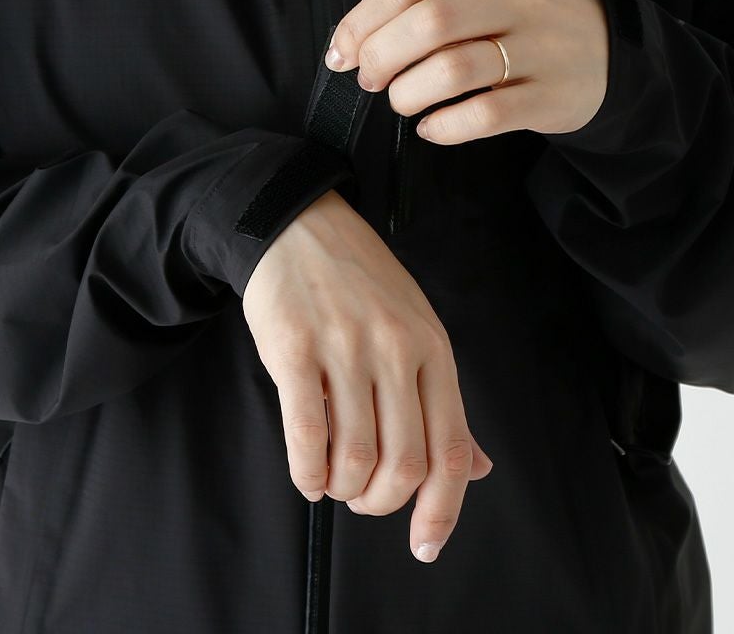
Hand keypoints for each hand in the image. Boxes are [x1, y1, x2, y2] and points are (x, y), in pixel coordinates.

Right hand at [242, 189, 492, 562]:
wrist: (299, 226)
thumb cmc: (360, 283)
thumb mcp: (418, 330)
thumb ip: (444, 402)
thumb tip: (477, 468)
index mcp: (434, 349)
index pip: (451, 448)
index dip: (443, 509)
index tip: (426, 545)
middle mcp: (396, 350)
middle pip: (403, 463)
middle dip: (382, 503)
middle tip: (363, 499)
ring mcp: (345, 348)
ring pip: (355, 456)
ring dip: (342, 489)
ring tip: (333, 481)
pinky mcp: (295, 349)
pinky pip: (306, 434)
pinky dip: (307, 473)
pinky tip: (307, 476)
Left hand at [324, 0, 609, 144]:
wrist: (613, 54)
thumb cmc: (527, 26)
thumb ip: (428, 5)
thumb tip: (353, 43)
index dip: (363, 22)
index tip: (342, 54)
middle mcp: (513, 2)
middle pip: (428, 23)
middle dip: (382, 56)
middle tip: (371, 81)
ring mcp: (535, 50)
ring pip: (454, 68)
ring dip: (410, 93)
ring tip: (403, 103)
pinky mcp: (548, 98)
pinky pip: (485, 115)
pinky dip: (445, 126)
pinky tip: (432, 129)